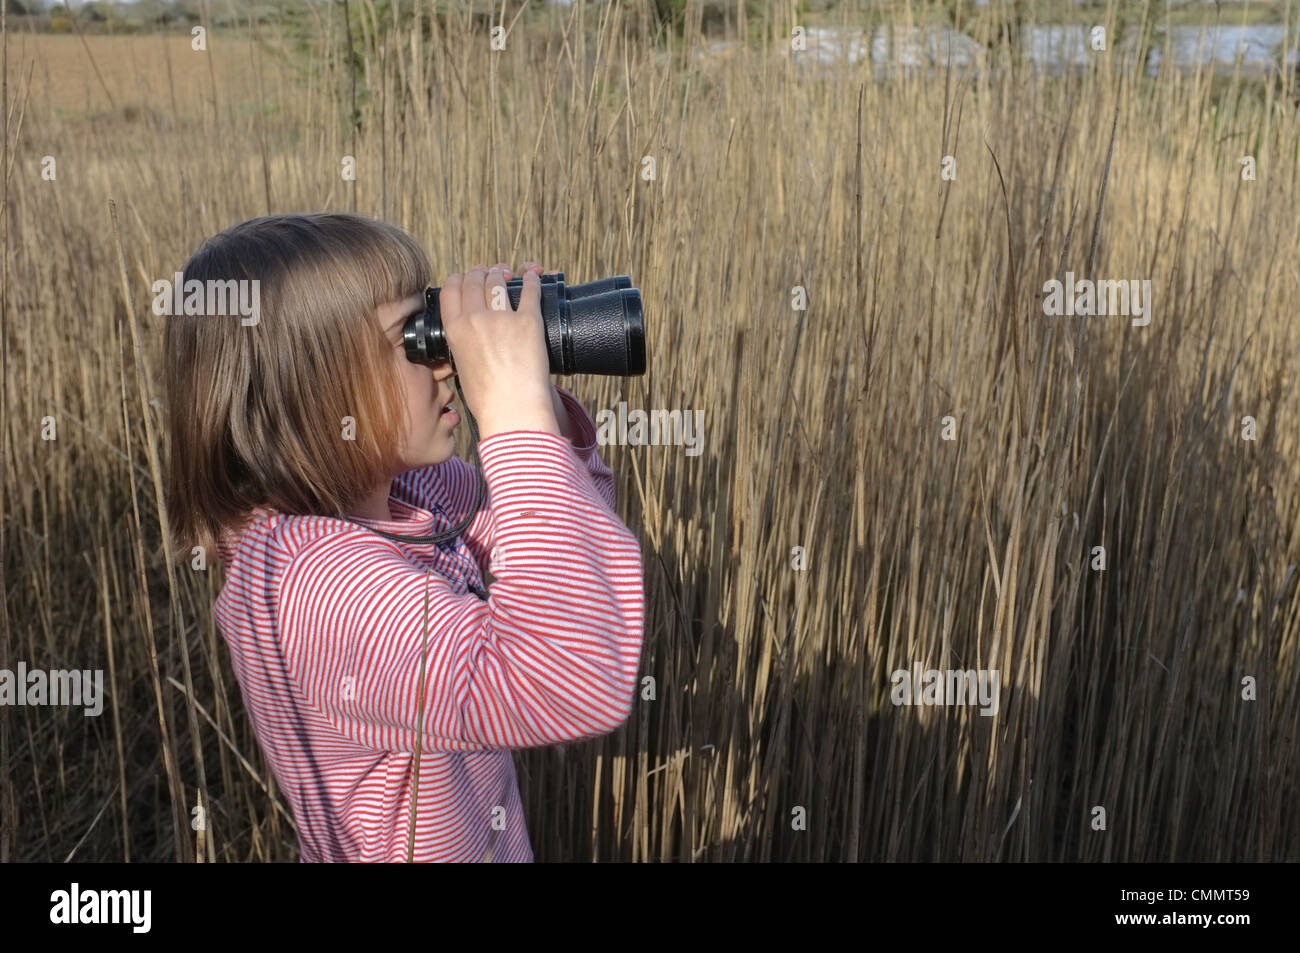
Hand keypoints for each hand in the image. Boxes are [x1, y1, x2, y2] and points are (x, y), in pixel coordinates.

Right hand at [438, 263, 558, 438]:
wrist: (512, 410)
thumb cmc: (488, 399)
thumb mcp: (462, 368)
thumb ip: (462, 347)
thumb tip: (468, 340)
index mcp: (454, 331)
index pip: (450, 290)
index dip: (458, 279)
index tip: (465, 278)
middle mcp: (475, 319)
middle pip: (474, 281)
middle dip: (480, 273)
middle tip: (488, 273)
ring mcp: (502, 318)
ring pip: (498, 282)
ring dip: (501, 274)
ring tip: (506, 274)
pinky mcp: (528, 321)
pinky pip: (529, 291)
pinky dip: (531, 279)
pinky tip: (532, 275)